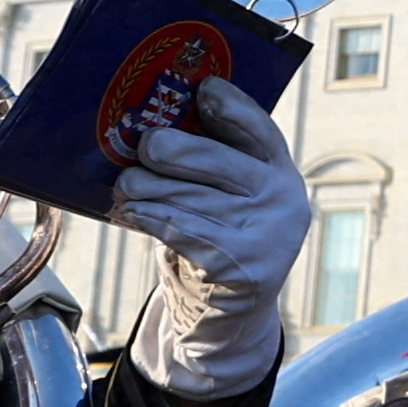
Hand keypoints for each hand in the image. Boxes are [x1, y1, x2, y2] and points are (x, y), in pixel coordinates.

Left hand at [102, 79, 308, 402]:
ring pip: (187, 197)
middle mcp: (283, 201)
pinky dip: (148, 217)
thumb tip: (156, 119)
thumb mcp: (229, 198)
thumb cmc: (218, 239)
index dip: (231, 105)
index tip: (201, 88)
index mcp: (282, 173)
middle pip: (216, 160)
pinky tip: (131, 212)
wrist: (230, 318)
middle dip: (169, 150)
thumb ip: (213, 163)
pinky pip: (180, 230)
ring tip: (124, 187)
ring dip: (145, 188)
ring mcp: (265, 237)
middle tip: (141, 147)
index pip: (259, 129)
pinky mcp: (239, 268)